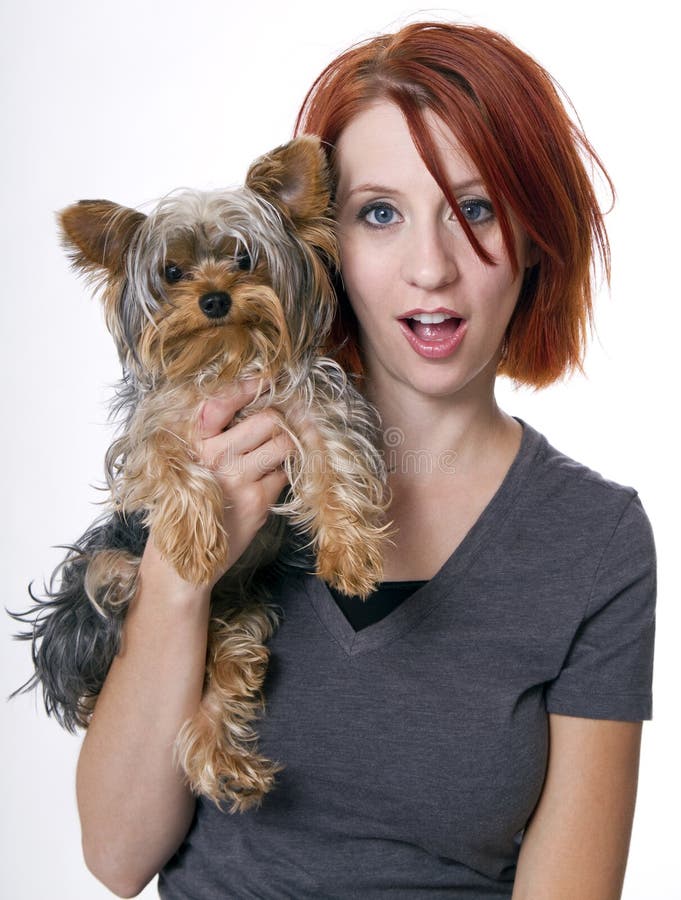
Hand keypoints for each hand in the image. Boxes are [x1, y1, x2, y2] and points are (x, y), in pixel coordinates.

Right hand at [194, 380, 293, 581]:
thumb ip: (211, 437)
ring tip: (280, 451)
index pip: (224, 401)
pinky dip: (284, 474)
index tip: (267, 379)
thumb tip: (252, 409)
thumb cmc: (185, 506)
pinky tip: (270, 479)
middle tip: (282, 426)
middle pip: (268, 419)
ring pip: (284, 444)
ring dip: (289, 445)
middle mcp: (214, 454)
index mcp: (192, 440)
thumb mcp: (186, 463)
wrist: (182, 560)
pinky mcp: (257, 500)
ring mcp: (238, 477)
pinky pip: (285, 474)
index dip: (251, 386)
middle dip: (282, 420)